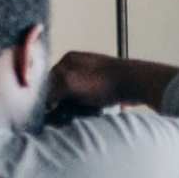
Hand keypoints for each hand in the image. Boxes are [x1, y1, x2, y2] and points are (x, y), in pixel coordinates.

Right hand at [42, 51, 178, 120]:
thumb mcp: (69, 83)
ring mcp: (95, 76)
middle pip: (62, 88)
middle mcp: (81, 65)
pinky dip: (88, 109)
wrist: (136, 84)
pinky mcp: (107, 88)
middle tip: (61, 116)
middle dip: (61, 102)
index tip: (46, 111)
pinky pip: (91, 101)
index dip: (46, 96)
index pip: (48, 80)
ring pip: (76, 96)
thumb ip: (51, 90)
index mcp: (69, 60)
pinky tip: (91, 115)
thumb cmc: (103, 82)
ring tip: (77, 117)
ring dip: (75, 107)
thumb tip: (42, 102)